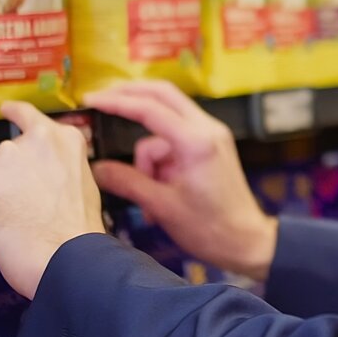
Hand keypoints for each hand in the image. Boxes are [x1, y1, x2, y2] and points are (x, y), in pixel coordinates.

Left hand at [0, 101, 105, 298]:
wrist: (66, 254)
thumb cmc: (77, 231)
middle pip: (6, 156)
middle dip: (8, 180)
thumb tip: (41, 177)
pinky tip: (0, 227)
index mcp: (65, 139)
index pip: (31, 116)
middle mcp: (36, 139)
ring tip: (17, 222)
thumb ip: (60, 167)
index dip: (15, 112)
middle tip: (25, 209)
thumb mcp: (82, 183)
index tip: (6, 109)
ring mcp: (8, 155)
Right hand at [85, 81, 277, 281]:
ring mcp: (212, 133)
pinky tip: (158, 192)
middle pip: (162, 95)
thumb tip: (95, 168)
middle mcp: (207, 127)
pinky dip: (160, 160)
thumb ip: (127, 182)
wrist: (247, 240)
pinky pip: (175, 139)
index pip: (150, 108)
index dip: (117, 101)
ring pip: (165, 124)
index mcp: (196, 140)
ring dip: (147, 154)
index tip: (90, 100)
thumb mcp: (162, 206)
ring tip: (148, 199)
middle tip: (98, 101)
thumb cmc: (209, 227)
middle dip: (129, 96)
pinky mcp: (212, 143)